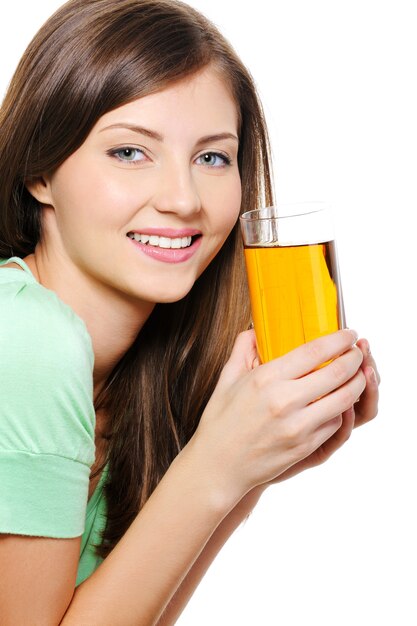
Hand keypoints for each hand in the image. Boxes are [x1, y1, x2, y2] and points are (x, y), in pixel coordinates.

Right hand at [189, 329, 366, 505]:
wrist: (218, 466)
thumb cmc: (220, 421)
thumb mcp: (226, 379)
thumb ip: (242, 349)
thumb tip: (254, 330)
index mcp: (266, 378)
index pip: (314, 351)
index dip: (339, 340)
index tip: (348, 334)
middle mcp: (284, 401)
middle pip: (337, 373)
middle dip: (355, 358)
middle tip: (358, 352)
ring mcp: (297, 426)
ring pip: (343, 399)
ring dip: (357, 383)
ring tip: (359, 374)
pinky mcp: (305, 447)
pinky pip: (334, 423)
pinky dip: (342, 410)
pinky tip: (340, 402)